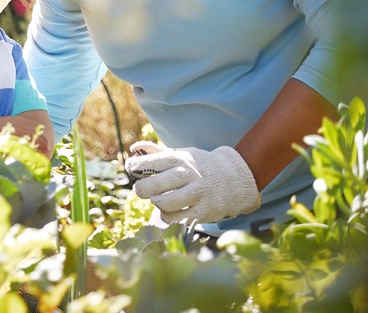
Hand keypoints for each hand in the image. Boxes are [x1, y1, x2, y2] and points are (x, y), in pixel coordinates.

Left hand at [124, 141, 260, 224]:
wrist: (235, 179)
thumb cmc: (199, 166)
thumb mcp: (181, 154)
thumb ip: (156, 152)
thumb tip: (134, 148)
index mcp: (180, 159)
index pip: (149, 163)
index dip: (135, 167)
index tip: (132, 169)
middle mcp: (188, 175)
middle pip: (152, 186)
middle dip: (141, 189)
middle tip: (142, 190)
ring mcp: (197, 194)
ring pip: (163, 204)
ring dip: (156, 203)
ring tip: (158, 199)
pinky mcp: (204, 212)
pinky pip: (176, 219)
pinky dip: (167, 216)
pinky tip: (169, 210)